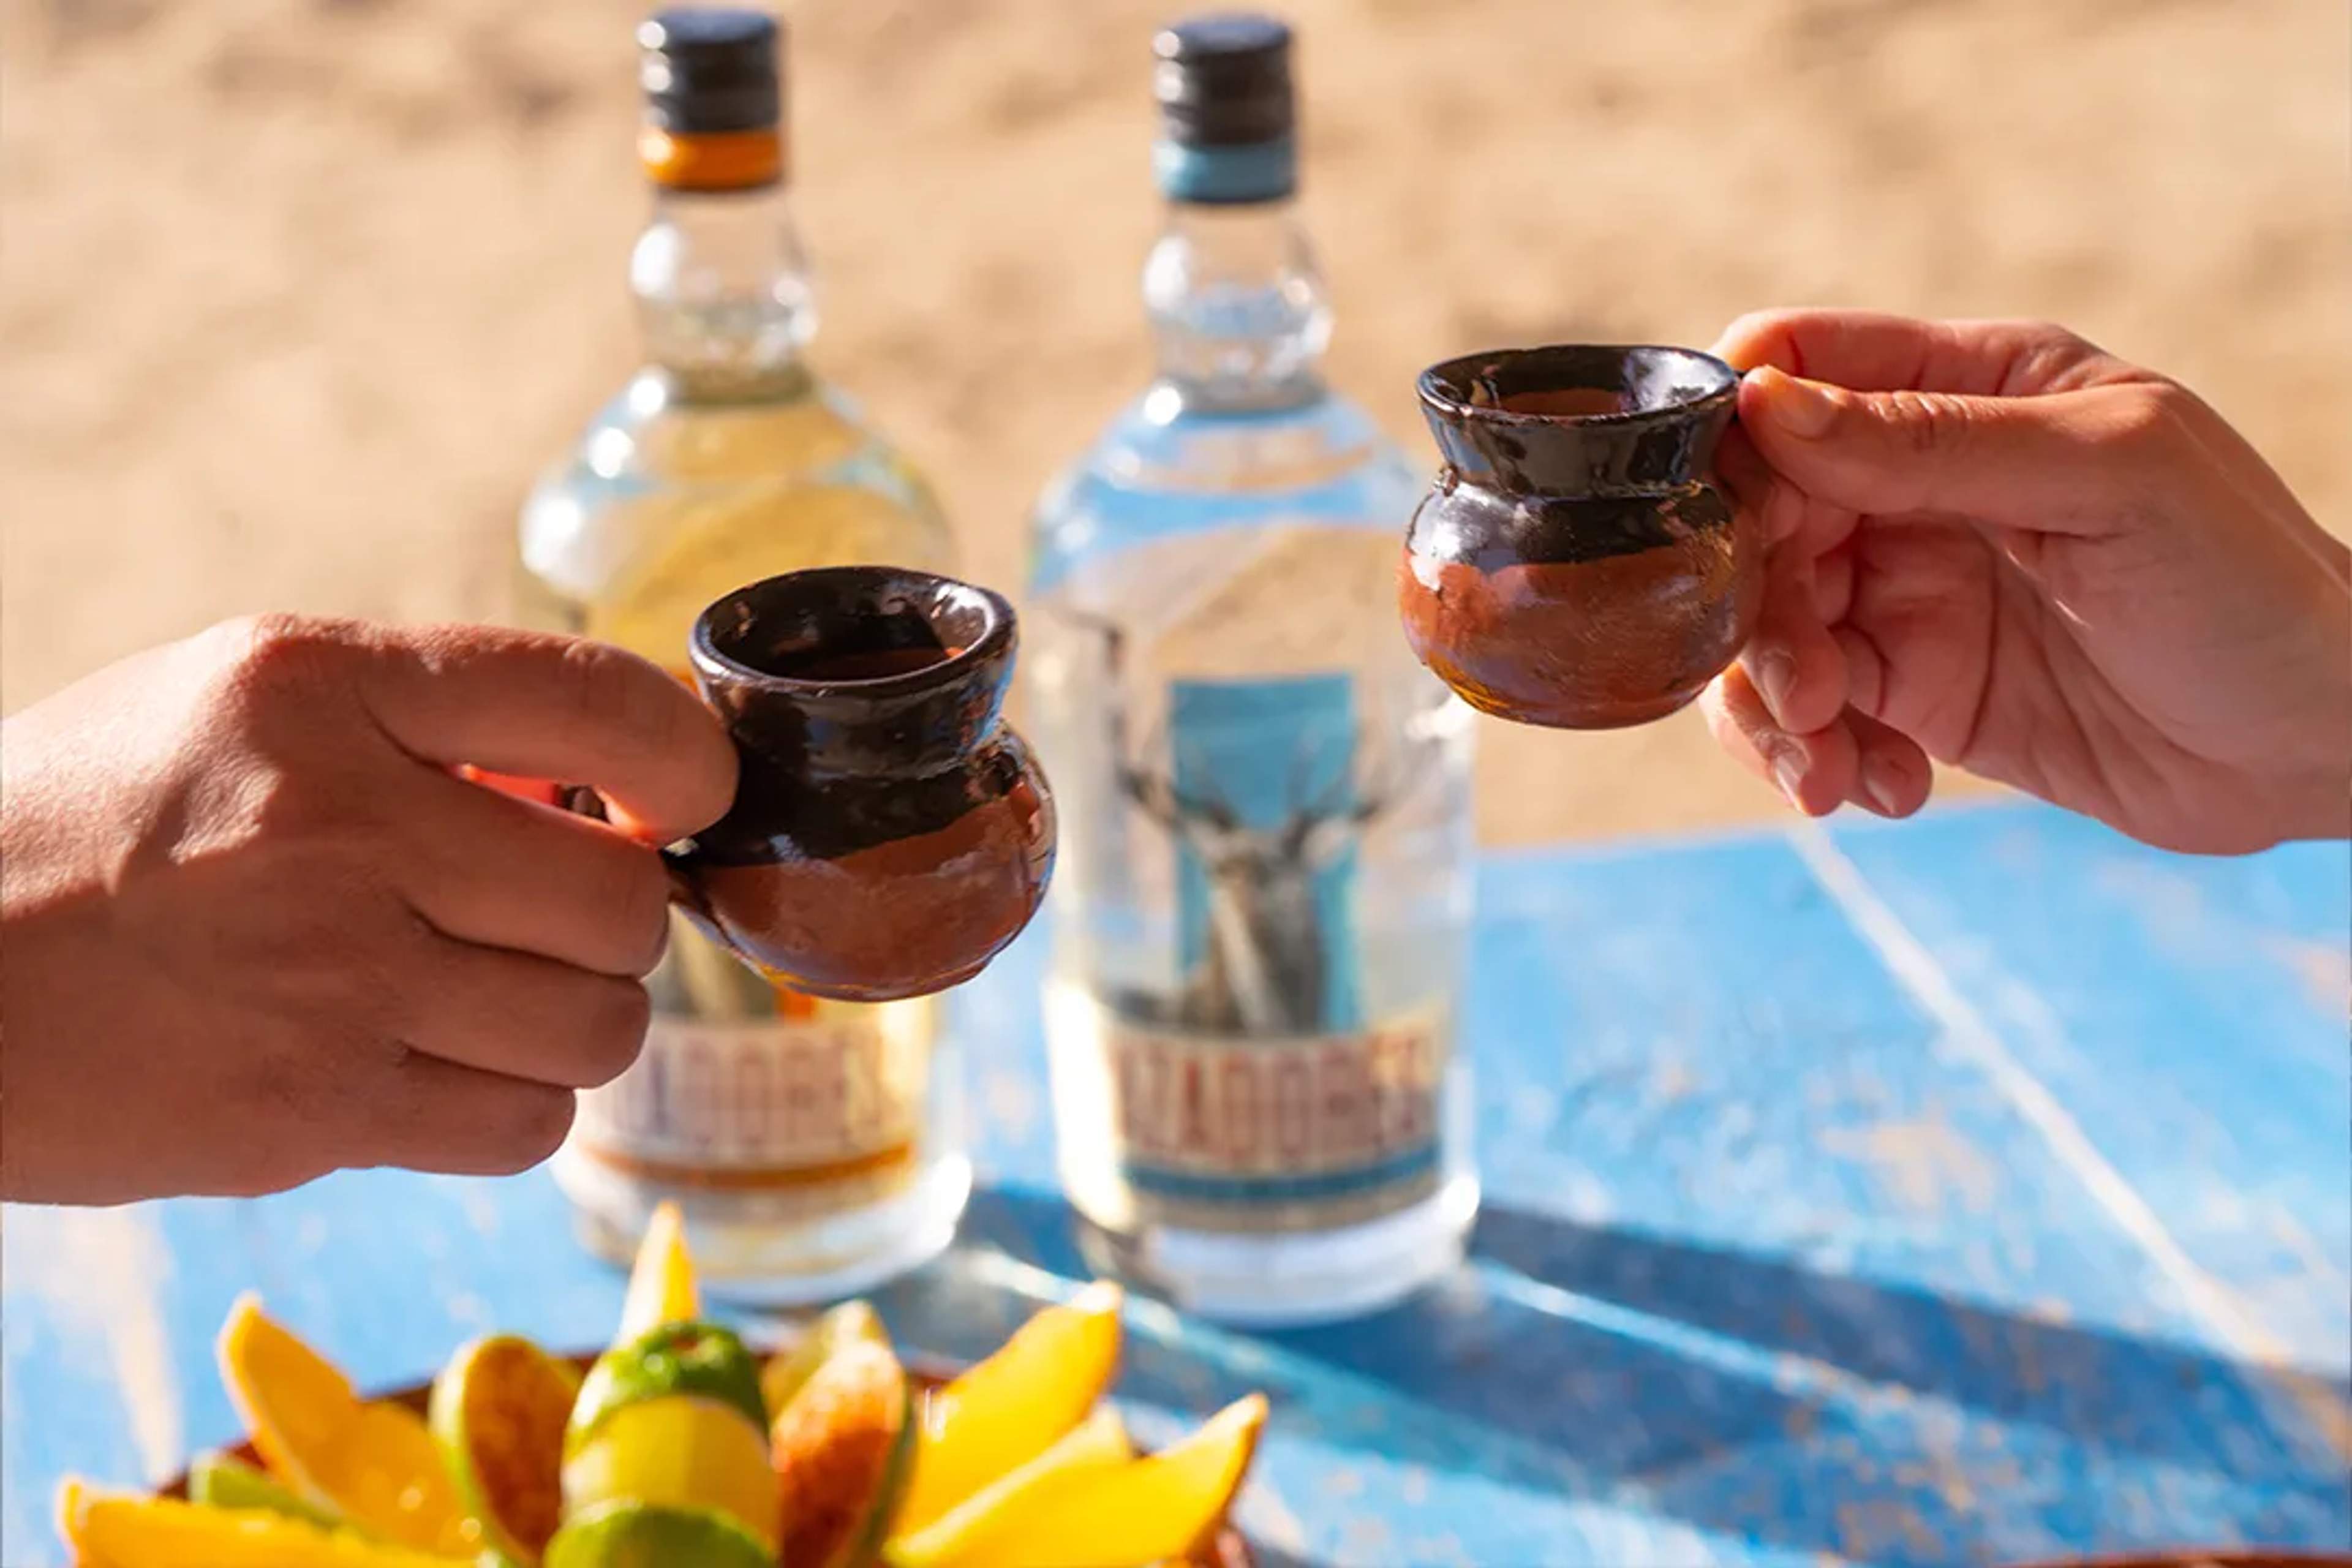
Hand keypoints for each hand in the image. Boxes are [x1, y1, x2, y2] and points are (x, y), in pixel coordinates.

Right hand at [0, 616, 736, 1202]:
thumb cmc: (97, 821)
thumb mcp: (238, 699)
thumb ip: (423, 719)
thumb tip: (613, 791)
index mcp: (322, 689)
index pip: (604, 705)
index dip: (692, 762)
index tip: (684, 796)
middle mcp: (341, 828)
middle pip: (625, 900)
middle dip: (615, 915)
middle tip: (550, 913)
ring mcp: (332, 981)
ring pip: (601, 1027)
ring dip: (579, 1018)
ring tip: (496, 992)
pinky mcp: (315, 1113)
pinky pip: (527, 1129)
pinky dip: (520, 1106)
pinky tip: (451, 1067)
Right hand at [1700, 309, 2350, 852]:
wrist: (2320, 746)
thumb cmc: (2251, 584)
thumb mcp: (2109, 478)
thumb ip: (1933, 443)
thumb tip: (1765, 406)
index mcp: (1973, 390)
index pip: (1796, 365)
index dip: (1740, 432)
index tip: (1748, 521)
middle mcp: (1921, 482)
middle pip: (1756, 515)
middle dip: (1754, 606)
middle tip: (1808, 687)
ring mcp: (1908, 589)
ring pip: (1762, 626)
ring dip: (1770, 705)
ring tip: (1829, 764)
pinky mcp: (1913, 691)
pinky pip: (1808, 717)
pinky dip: (1814, 759)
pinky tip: (1882, 790)